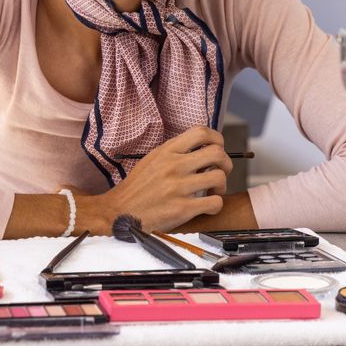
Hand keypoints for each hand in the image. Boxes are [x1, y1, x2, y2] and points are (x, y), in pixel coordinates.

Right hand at [77, 126, 232, 233]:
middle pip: (217, 153)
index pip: (201, 132)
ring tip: (213, 191)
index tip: (218, 148)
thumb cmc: (137, 188)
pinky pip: (215, 202)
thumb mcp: (152, 160)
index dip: (217, 139)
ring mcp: (178, 187)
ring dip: (222, 186)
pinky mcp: (182, 209)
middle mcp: (174, 166)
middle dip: (226, 163)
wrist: (119, 212)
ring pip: (219, 177)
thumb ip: (175, 152)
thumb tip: (201, 147)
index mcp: (167, 151)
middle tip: (220, 172)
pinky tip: (207, 207)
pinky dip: (216, 205)